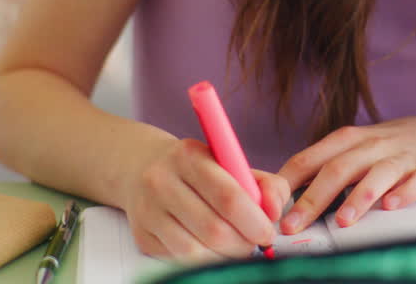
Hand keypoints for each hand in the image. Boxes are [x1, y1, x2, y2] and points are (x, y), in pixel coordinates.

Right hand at [123, 138, 290, 260]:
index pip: (228, 196)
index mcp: (190, 156)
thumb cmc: (202, 171)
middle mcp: (162, 180)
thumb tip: (273, 213)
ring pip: (196, 251)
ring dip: (224, 255)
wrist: (146, 170)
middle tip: (254, 243)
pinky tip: (211, 248)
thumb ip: (265, 185)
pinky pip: (180, 259)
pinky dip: (204, 260)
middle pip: (213, 229)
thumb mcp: (234, 165)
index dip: (254, 221)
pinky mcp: (142, 235)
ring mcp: (148, 209)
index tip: (267, 233)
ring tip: (234, 245)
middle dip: (243, 243)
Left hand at [276, 117, 415, 233]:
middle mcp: (372, 145)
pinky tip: (391, 207)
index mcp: (346, 140)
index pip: (311, 158)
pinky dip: (404, 194)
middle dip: (314, 198)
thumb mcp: (349, 151)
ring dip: (359, 196)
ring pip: (378, 173)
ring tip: (343, 221)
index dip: (288, 183)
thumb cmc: (379, 151)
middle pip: (339, 168)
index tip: (270, 209)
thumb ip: (318, 170)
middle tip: (294, 226)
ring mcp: (402, 157)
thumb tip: (276, 200)